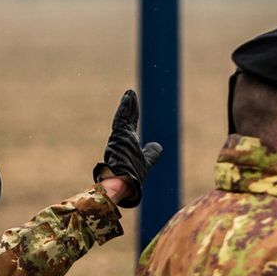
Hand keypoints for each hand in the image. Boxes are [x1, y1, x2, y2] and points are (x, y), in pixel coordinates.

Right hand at [92, 89, 162, 207]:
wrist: (125, 181)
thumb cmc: (133, 175)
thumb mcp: (147, 162)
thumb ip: (151, 153)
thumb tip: (158, 146)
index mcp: (127, 144)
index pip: (130, 125)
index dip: (132, 115)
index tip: (133, 106)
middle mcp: (121, 139)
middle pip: (126, 119)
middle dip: (129, 107)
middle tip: (131, 94)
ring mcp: (118, 137)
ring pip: (123, 117)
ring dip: (127, 104)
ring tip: (130, 93)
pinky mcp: (118, 135)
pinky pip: (122, 118)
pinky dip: (125, 107)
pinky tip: (129, 97)